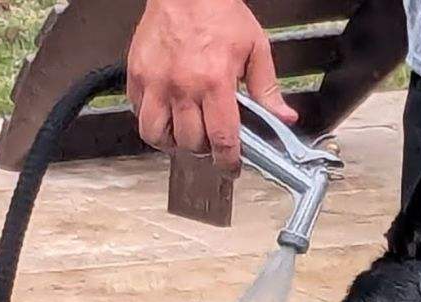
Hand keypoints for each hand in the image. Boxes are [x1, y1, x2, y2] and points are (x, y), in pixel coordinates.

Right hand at [126, 0, 297, 172]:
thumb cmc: (218, 12)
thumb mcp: (256, 50)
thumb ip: (268, 89)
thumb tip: (283, 117)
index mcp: (215, 82)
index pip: (222, 139)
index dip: (227, 162)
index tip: (230, 168)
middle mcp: (182, 86)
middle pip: (190, 142)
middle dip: (204, 151)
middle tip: (212, 144)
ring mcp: (155, 81)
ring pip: (156, 134)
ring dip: (173, 143)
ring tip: (185, 136)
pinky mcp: (136, 74)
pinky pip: (138, 112)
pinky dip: (151, 121)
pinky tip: (167, 115)